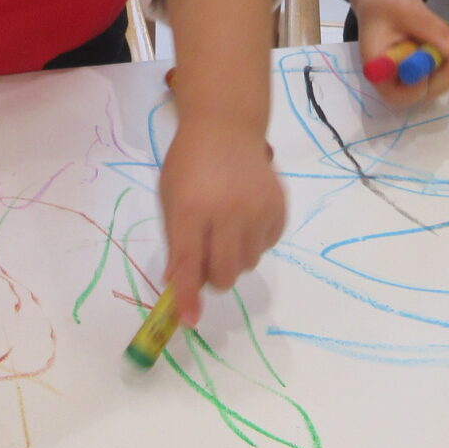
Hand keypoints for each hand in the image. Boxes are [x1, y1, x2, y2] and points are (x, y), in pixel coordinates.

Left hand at [159, 118, 285, 326]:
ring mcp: (257, 209)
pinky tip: (245, 217)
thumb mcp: (170, 198)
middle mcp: (227, 211)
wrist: (226, 126)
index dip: (188, 296)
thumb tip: (178, 284)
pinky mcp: (278, 207)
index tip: (189, 321)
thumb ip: (175, 242)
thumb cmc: (189, 164)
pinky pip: (266, 246)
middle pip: (224, 273)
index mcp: (191, 208)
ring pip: (247, 264)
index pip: (188, 262)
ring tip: (226, 228)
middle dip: (213, 277)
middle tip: (206, 259)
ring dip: (234, 258)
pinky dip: (254, 242)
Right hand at [355, 0, 448, 107]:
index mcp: (378, 71)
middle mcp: (394, 84)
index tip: (433, 59)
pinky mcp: (427, 77)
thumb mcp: (406, 10)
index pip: (398, 95)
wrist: (386, 5)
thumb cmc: (387, 6)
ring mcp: (412, 83)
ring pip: (441, 85)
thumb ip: (430, 29)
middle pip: (425, 93)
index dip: (419, 85)